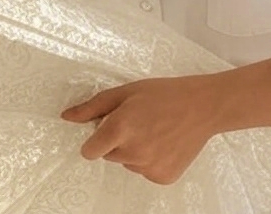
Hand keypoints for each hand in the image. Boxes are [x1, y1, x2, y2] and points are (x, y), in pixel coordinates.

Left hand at [60, 74, 225, 184]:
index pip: (89, 151)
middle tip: (137, 122)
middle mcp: (133, 152)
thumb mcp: (125, 92)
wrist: (203, 107)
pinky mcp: (162, 177)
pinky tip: (164, 143)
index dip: (93, 141)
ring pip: (127, 163)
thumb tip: (67, 117)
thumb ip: (93, 107)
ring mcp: (149, 167)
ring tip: (154, 130)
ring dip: (134, 150)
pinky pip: (145, 171)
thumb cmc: (164, 94)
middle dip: (116, 141)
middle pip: (109, 155)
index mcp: (121, 128)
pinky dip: (151, 160)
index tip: (102, 133)